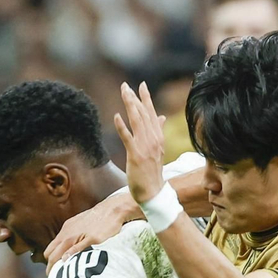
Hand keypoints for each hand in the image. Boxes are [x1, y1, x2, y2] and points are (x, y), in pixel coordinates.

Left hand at [45, 189, 138, 263]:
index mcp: (65, 231)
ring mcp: (80, 236)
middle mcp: (69, 233)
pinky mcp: (92, 239)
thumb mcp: (79, 225)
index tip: (52, 271)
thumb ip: (71, 236)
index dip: (49, 262)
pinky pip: (78, 249)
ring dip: (59, 267)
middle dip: (51, 268)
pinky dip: (72, 258)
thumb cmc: (97, 219)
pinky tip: (71, 266)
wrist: (112, 209)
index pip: (50, 250)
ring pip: (62, 253)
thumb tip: (65, 251)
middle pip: (52, 254)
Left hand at [113, 82, 166, 205]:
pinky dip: (122, 126)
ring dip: (129, 106)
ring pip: (137, 121)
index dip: (146, 98)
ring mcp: (145, 147)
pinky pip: (128, 138)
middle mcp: (153, 139)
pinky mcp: (136, 155)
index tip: (141, 85)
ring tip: (123, 93)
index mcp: (158, 137)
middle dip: (134, 98)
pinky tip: (116, 116)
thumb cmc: (152, 172)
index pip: (151, 113)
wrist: (153, 192)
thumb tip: (161, 117)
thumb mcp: (157, 149)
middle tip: (125, 86)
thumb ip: (158, 131)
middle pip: (143, 114)